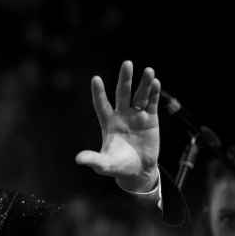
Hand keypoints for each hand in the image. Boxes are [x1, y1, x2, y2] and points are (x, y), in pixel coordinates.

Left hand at [75, 60, 159, 191]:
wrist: (138, 171)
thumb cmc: (118, 166)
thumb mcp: (104, 164)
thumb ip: (93, 159)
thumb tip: (78, 159)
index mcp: (108, 122)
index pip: (102, 104)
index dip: (99, 93)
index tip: (95, 79)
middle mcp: (122, 115)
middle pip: (122, 93)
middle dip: (125, 79)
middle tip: (127, 63)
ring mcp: (137, 116)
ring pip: (140, 95)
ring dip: (144, 84)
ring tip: (149, 71)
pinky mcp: (151, 120)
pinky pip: (152, 104)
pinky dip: (154, 93)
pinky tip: (156, 82)